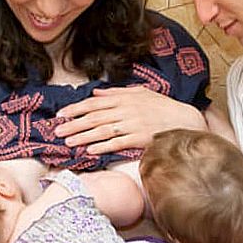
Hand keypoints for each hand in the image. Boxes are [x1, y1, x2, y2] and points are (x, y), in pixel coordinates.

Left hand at [55, 87, 205, 154]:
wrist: (185, 121)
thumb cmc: (163, 108)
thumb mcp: (141, 93)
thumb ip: (118, 92)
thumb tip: (97, 92)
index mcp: (125, 98)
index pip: (95, 102)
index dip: (76, 108)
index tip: (61, 115)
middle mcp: (126, 110)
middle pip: (95, 117)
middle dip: (74, 124)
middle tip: (57, 131)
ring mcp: (133, 124)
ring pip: (103, 130)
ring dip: (84, 137)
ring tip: (68, 143)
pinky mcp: (140, 138)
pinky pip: (118, 143)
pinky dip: (103, 147)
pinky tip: (90, 151)